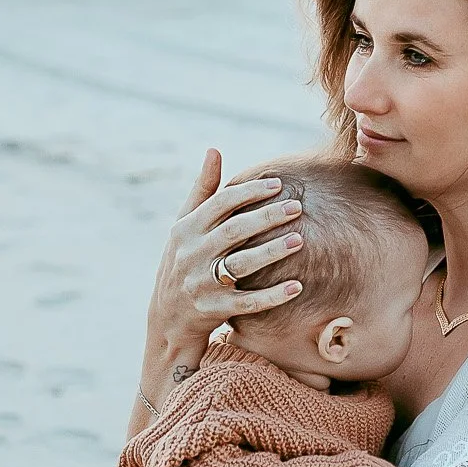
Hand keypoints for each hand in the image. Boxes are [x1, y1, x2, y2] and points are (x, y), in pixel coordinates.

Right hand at [147, 150, 306, 358]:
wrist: (168, 317)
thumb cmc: (183, 261)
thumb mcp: (184, 226)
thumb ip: (202, 190)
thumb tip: (214, 149)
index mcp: (186, 230)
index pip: (220, 204)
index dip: (250, 192)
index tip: (278, 185)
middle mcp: (192, 255)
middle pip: (234, 231)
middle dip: (266, 217)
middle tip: (297, 207)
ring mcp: (202, 284)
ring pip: (241, 265)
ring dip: (271, 252)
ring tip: (299, 240)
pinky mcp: (214, 310)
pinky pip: (248, 302)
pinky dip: (272, 296)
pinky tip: (297, 286)